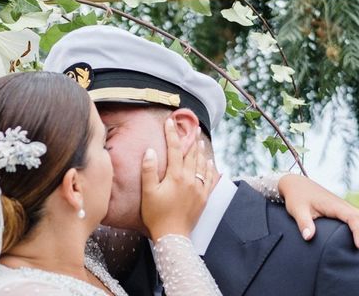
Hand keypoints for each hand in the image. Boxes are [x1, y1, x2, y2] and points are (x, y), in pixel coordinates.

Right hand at [140, 119, 215, 240]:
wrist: (173, 235)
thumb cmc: (156, 214)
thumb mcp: (148, 192)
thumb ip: (149, 170)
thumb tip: (151, 151)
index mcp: (176, 176)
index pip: (175, 149)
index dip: (172, 134)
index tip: (169, 122)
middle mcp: (190, 179)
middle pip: (191, 154)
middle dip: (189, 139)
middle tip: (191, 127)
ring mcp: (199, 189)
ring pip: (202, 165)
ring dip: (200, 152)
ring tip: (200, 141)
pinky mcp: (204, 198)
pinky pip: (211, 180)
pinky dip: (211, 169)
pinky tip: (210, 163)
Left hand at [278, 174, 358, 256]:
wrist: (296, 184)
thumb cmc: (297, 197)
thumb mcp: (297, 209)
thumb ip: (303, 222)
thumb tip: (308, 237)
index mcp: (334, 205)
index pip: (353, 218)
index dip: (358, 232)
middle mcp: (343, 205)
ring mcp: (345, 207)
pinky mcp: (344, 210)